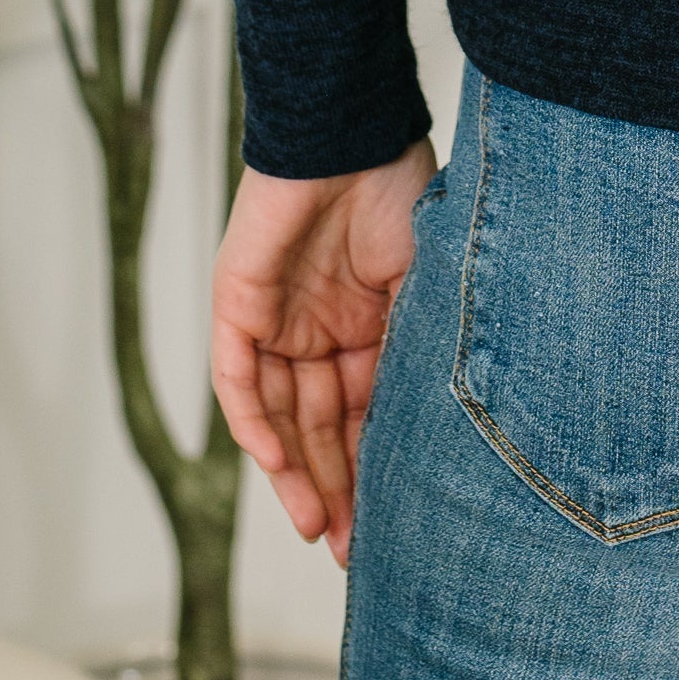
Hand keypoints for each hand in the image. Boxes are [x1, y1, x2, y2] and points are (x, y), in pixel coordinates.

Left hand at [209, 139, 437, 565]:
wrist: (349, 131)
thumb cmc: (399, 192)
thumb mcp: (425, 286)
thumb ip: (416, 351)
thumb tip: (441, 431)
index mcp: (367, 324)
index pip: (364, 414)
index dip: (373, 469)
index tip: (389, 527)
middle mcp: (319, 330)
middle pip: (320, 426)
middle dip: (336, 488)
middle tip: (352, 548)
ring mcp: (276, 318)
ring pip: (279, 414)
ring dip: (296, 473)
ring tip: (320, 527)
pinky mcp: (236, 302)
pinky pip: (237, 378)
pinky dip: (255, 422)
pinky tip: (278, 465)